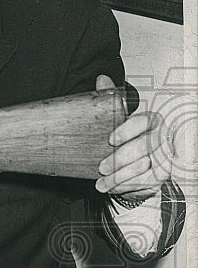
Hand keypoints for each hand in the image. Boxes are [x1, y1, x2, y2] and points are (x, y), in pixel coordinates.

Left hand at [95, 75, 172, 199]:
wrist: (130, 162)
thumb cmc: (124, 138)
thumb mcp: (113, 117)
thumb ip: (109, 99)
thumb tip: (102, 80)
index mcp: (151, 120)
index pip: (145, 121)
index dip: (127, 130)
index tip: (110, 139)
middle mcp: (162, 137)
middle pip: (145, 147)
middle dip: (120, 159)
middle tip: (102, 167)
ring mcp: (164, 157)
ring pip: (145, 167)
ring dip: (120, 177)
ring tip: (102, 182)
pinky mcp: (163, 174)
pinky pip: (146, 182)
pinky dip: (127, 186)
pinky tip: (112, 188)